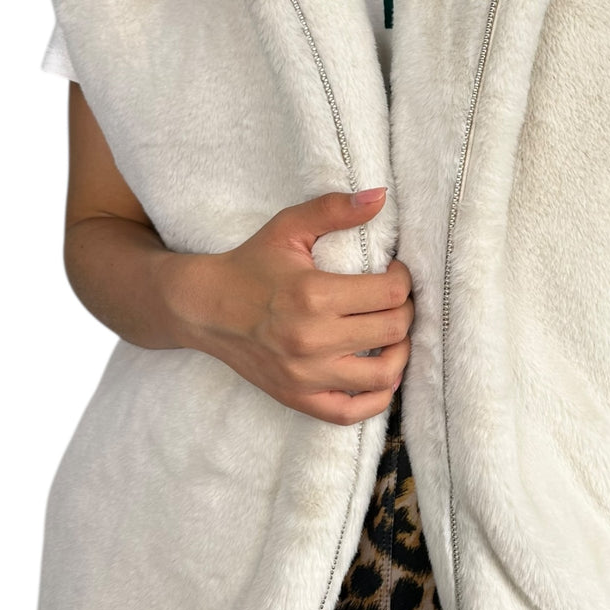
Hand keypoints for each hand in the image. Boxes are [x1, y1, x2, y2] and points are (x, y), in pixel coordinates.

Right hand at [174, 187, 413, 424]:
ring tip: (394, 336)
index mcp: (313, 295)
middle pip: (393, 330)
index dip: (404, 280)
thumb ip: (335, 209)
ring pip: (384, 374)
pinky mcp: (298, 398)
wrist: (204, 308)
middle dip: (405, 310)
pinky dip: (377, 398)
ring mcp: (306, 376)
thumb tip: (381, 196)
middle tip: (394, 300)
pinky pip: (351, 413)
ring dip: (401, 353)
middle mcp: (312, 340)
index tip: (394, 273)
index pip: (390, 293)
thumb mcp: (288, 228)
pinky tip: (381, 375)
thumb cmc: (250, 264)